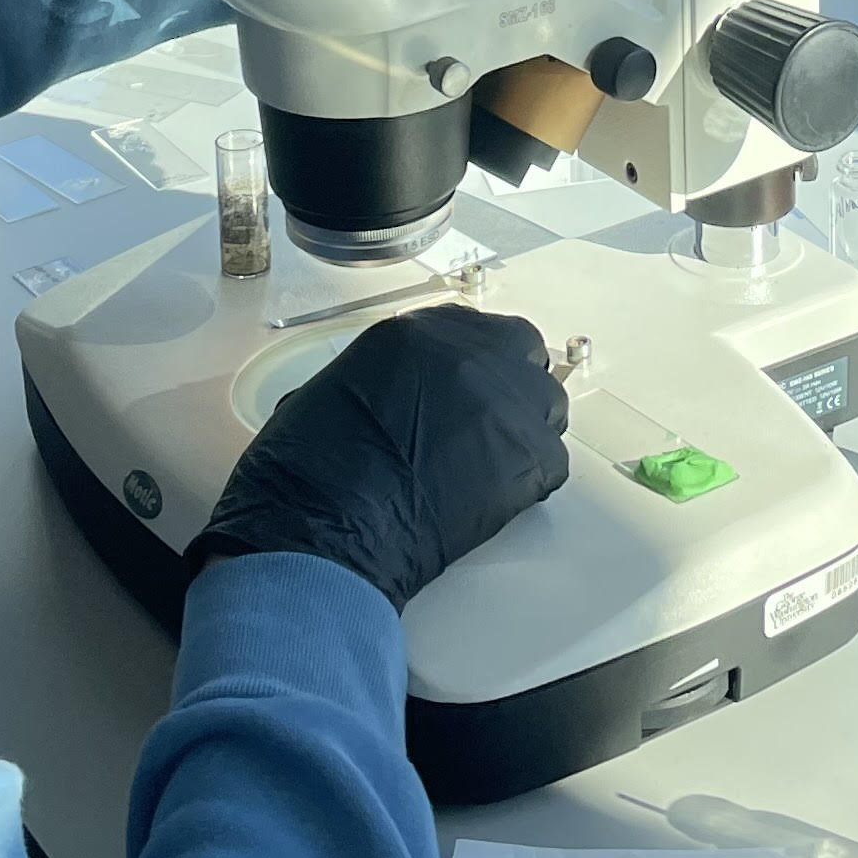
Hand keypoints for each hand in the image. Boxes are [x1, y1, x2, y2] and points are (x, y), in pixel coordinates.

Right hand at [190, 305, 570, 608]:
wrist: (322, 529)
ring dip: (524, 427)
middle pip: (518, 350)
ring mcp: (503, 402)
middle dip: (508, 380)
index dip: (472, 359)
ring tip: (493, 462)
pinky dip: (531, 480)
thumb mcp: (330, 393)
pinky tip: (497, 497)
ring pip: (545, 402)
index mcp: (413, 334)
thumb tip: (388, 400)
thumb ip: (378, 380)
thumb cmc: (306, 474)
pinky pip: (552, 461)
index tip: (469, 384)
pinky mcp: (526, 457)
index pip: (468, 328)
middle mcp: (466, 354)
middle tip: (489, 419)